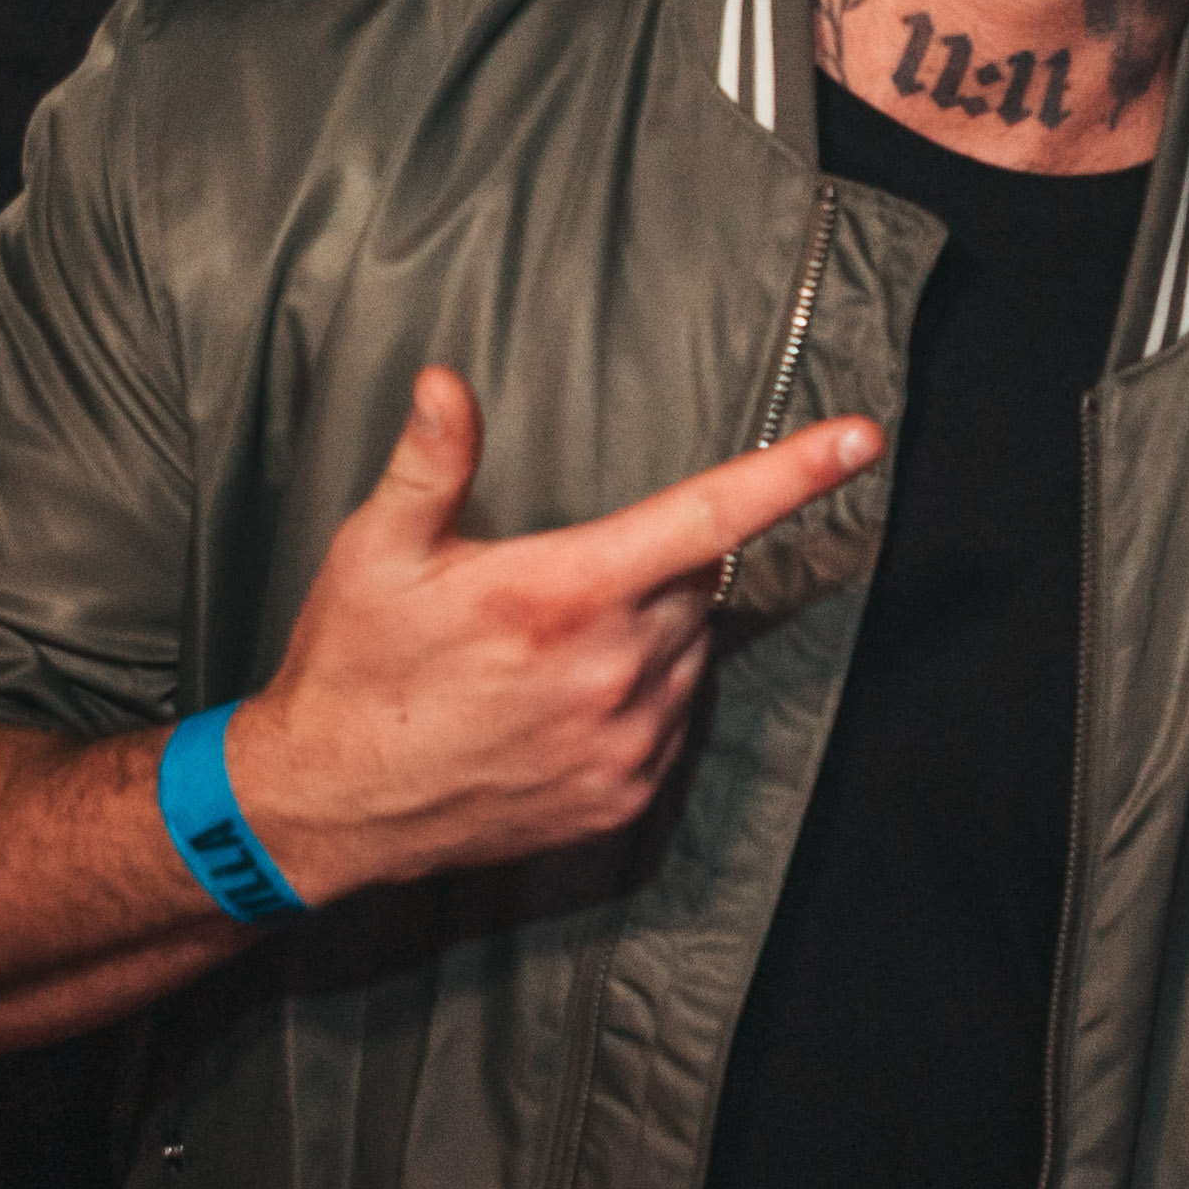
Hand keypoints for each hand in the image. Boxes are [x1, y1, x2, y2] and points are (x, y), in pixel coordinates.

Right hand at [224, 370, 879, 901]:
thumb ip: (430, 464)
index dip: (793, 473)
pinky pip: (674, 721)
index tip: (861, 439)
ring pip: (690, 653)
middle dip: (651, 567)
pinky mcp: (623, 796)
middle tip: (562, 582)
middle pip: (695, 583)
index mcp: (563, 595)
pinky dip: (643, 697)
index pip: (706, 517)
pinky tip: (565, 700)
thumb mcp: (374, 551)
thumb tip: (446, 384)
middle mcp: (612, 671)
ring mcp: (625, 743)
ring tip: (549, 649)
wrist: (326, 804)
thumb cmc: (352, 668)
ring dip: (650, 634)